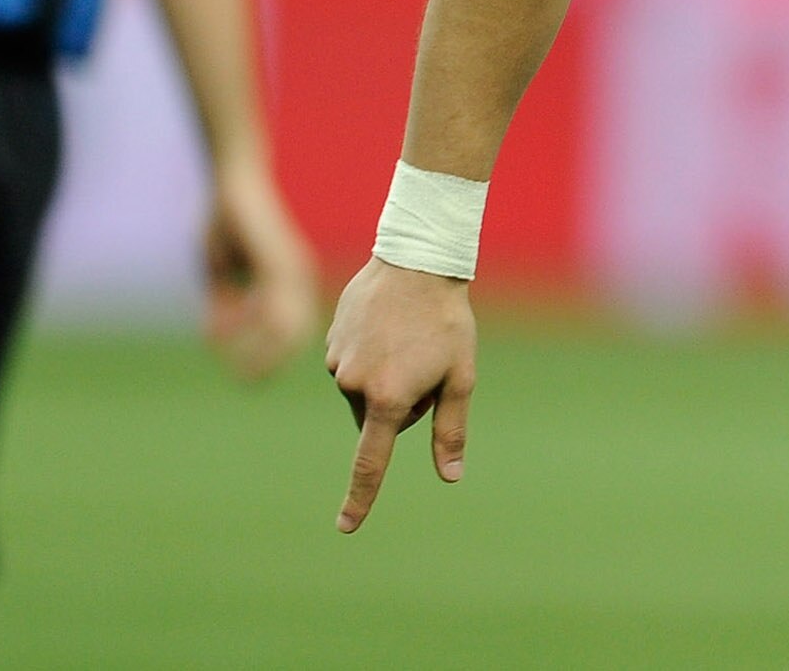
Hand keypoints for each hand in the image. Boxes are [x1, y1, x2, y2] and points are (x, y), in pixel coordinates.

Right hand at [200, 161, 317, 379]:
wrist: (232, 182)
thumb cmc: (225, 224)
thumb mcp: (221, 272)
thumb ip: (224, 303)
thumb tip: (217, 338)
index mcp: (289, 283)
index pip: (290, 332)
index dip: (270, 356)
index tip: (249, 378)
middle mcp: (296, 278)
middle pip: (295, 334)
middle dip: (271, 360)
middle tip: (248, 381)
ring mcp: (290, 269)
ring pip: (287, 324)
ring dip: (263, 350)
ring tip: (243, 370)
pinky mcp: (277, 260)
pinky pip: (271, 304)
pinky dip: (250, 326)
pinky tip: (227, 337)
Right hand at [324, 256, 476, 532]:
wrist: (416, 261)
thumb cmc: (447, 321)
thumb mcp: (460, 377)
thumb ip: (451, 430)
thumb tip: (451, 476)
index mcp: (388, 399)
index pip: (371, 462)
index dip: (360, 498)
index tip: (347, 526)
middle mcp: (354, 385)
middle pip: (377, 419)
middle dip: (400, 403)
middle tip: (426, 361)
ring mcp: (337, 362)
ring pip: (363, 391)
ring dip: (384, 377)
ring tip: (407, 338)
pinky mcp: (329, 341)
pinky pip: (351, 364)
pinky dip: (370, 354)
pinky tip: (388, 326)